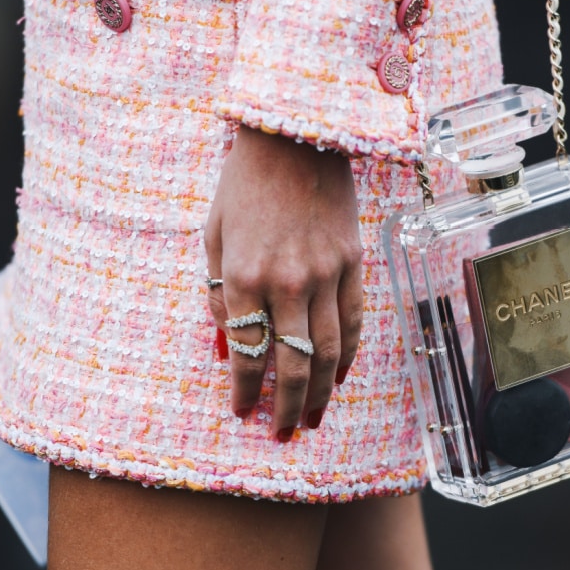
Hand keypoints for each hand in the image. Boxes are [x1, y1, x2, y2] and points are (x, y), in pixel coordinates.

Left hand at [204, 127, 362, 440]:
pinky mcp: (353, 262)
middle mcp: (288, 282)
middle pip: (293, 364)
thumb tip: (226, 346)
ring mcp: (327, 273)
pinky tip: (342, 378)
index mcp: (245, 275)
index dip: (243, 389)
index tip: (240, 411)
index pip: (247, 351)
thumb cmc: (245, 183)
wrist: (296, 134)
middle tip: (284, 435)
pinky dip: (349, 355)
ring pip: (330, 352)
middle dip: (287, 407)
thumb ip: (218, 293)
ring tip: (315, 421)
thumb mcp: (215, 235)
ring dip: (322, 394)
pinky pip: (354, 321)